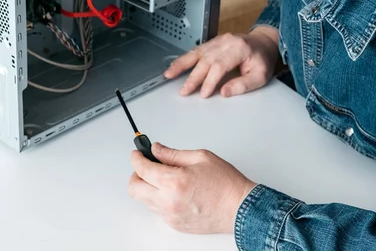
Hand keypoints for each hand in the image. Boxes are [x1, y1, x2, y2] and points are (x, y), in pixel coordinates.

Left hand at [128, 142, 256, 233]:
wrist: (241, 209)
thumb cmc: (226, 184)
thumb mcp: (201, 157)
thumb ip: (173, 154)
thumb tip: (157, 149)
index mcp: (174, 182)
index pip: (142, 169)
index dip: (136, 158)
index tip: (137, 153)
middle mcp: (168, 202)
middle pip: (134, 189)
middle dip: (136, 174)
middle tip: (145, 165)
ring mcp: (170, 216)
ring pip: (144, 200)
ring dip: (147, 187)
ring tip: (164, 177)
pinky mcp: (175, 224)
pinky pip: (157, 210)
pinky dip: (159, 198)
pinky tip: (174, 190)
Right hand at [164, 27, 279, 97]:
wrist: (264, 43)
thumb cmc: (262, 59)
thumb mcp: (260, 76)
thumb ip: (243, 85)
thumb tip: (224, 93)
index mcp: (239, 48)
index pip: (220, 65)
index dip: (210, 80)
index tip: (203, 93)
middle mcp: (226, 42)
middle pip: (206, 60)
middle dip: (193, 76)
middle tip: (184, 90)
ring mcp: (218, 41)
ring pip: (197, 53)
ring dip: (182, 64)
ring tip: (169, 74)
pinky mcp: (212, 43)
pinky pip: (196, 50)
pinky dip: (184, 58)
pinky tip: (175, 66)